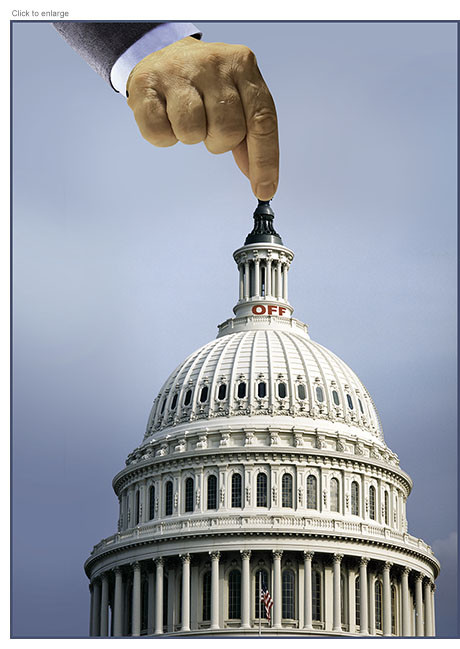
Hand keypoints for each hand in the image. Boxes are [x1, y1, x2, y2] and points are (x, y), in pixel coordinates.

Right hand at [126, 37, 278, 200]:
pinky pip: (160, 133)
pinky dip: (164, 136)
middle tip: (208, 126)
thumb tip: (261, 180)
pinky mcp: (146, 82)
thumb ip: (251, 135)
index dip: (264, 161)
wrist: (164, 54)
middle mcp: (214, 62)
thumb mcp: (237, 99)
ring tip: (186, 117)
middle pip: (228, 131)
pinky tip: (165, 115)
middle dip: (218, 141)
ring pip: (193, 132)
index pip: (262, 120)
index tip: (263, 191)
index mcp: (243, 65)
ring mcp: (178, 70)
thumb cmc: (206, 84)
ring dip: (190, 136)